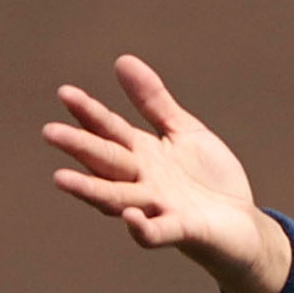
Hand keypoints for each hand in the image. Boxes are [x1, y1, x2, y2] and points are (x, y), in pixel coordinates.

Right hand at [44, 55, 290, 292]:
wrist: (243, 224)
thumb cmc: (207, 178)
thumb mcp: (183, 131)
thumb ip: (153, 101)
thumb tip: (122, 60)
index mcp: (141, 153)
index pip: (109, 130)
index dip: (89, 113)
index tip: (65, 93)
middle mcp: (142, 180)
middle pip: (106, 161)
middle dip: (80, 147)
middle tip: (50, 132)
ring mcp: (159, 207)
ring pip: (118, 198)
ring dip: (91, 190)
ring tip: (61, 178)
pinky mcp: (182, 230)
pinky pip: (157, 232)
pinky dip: (142, 227)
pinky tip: (131, 216)